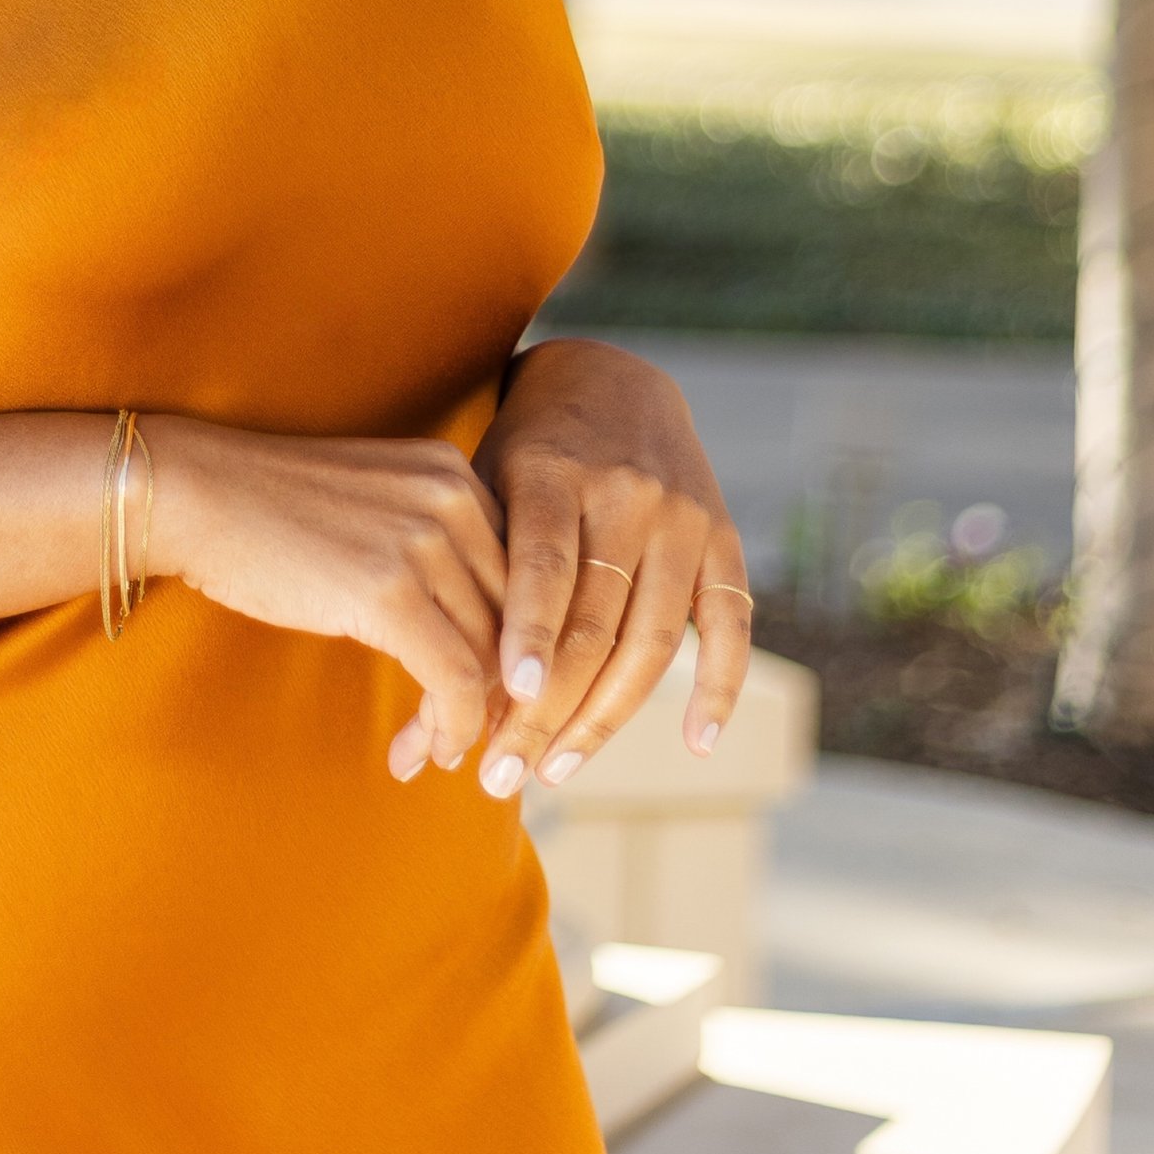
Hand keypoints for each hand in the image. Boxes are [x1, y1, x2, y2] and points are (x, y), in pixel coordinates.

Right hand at [150, 415, 512, 777]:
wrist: (196, 494)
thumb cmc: (270, 513)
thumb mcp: (373, 510)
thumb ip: (432, 551)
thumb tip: (476, 639)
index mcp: (454, 472)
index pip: (519, 577)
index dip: (509, 649)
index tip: (483, 697)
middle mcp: (454, 498)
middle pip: (514, 620)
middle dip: (494, 694)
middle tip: (457, 740)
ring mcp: (425, 542)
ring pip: (488, 659)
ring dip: (461, 722)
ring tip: (426, 754)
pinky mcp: (391, 592)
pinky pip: (453, 681)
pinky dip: (448, 729)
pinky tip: (421, 754)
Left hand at [468, 339, 750, 799]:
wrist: (610, 378)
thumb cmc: (522, 454)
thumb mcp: (482, 488)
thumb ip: (462, 581)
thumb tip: (422, 710)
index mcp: (554, 471)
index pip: (543, 564)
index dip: (526, 634)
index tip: (503, 700)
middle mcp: (627, 492)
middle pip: (593, 622)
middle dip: (545, 709)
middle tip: (501, 774)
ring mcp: (682, 517)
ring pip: (652, 639)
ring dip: (606, 717)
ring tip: (557, 769)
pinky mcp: (722, 537)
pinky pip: (731, 624)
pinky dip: (719, 686)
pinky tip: (696, 742)